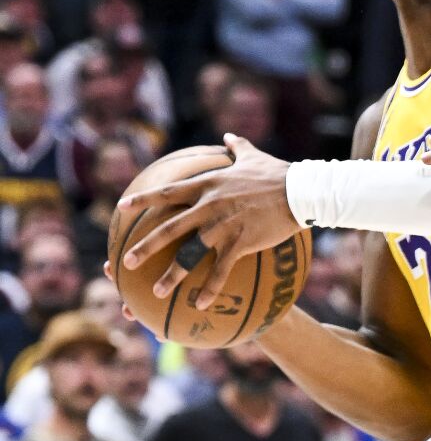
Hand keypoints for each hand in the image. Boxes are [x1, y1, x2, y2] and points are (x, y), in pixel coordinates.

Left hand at [118, 134, 297, 309]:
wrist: (300, 191)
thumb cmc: (278, 173)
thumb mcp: (253, 156)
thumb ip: (237, 147)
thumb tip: (228, 137)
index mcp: (207, 185)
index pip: (167, 193)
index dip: (142, 200)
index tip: (121, 207)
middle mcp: (208, 206)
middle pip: (169, 228)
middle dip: (145, 246)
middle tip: (125, 262)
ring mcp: (222, 226)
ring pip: (189, 254)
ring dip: (171, 274)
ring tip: (156, 292)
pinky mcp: (240, 243)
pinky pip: (221, 270)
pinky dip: (210, 288)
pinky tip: (200, 304)